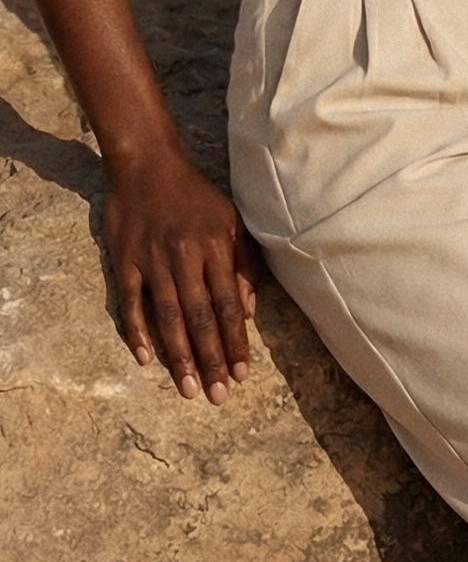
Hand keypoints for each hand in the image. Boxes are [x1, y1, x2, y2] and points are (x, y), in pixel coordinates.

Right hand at [103, 141, 259, 401]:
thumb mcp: (231, 221)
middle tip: (218, 396)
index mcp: (215, 247)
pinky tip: (147, 360)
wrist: (148, 165)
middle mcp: (184, 257)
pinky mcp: (125, 262)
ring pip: (168, 317)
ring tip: (189, 389)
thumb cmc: (196, 196)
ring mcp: (152, 261)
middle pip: (200, 317)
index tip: (243, 373)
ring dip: (179, 356)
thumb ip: (243, 264)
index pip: (228, 304)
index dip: (236, 341)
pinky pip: (132, 303)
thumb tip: (249, 310)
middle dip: (211, 359)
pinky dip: (138, 332)